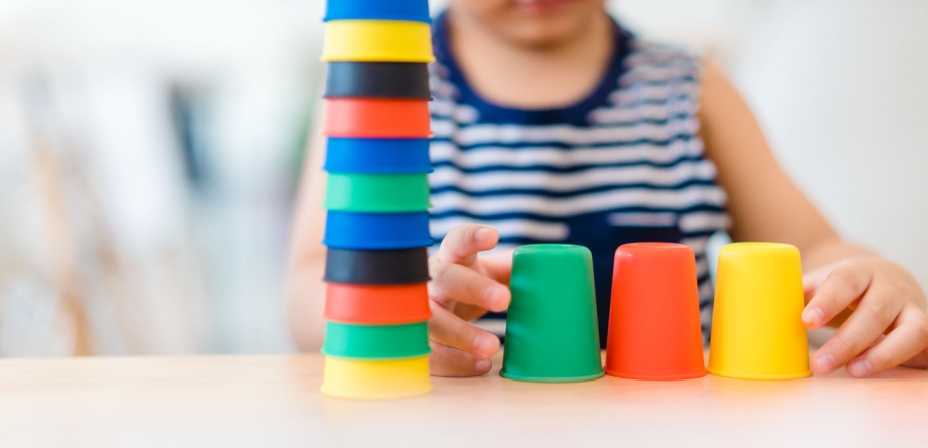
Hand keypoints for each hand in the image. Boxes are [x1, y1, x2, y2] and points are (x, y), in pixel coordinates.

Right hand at [427, 225, 511, 376]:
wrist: (439, 305)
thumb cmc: (471, 283)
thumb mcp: (490, 273)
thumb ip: (518, 270)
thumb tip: (558, 272)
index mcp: (452, 259)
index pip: (457, 241)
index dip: (472, 238)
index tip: (493, 236)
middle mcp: (432, 282)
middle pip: (446, 279)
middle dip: (473, 288)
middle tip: (504, 299)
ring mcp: (421, 312)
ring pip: (433, 321)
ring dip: (462, 335)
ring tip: (493, 347)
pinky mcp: (420, 341)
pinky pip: (432, 355)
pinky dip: (455, 363)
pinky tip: (482, 366)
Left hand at [802, 256, 927, 376]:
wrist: (889, 279)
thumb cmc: (847, 286)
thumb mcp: (824, 283)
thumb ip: (800, 294)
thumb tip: (759, 307)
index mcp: (858, 271)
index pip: (844, 282)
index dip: (827, 302)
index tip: (807, 321)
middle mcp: (889, 287)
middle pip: (873, 312)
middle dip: (848, 341)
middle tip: (821, 364)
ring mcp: (912, 308)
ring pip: (907, 331)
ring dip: (880, 355)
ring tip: (854, 372)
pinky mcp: (925, 330)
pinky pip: (920, 345)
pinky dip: (902, 358)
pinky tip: (878, 370)